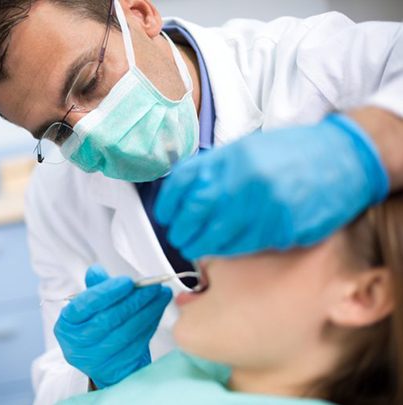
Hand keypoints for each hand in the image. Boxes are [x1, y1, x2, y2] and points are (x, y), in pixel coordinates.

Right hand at [54, 266, 171, 388]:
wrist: (103, 360)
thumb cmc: (95, 326)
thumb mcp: (90, 307)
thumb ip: (95, 288)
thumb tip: (96, 271)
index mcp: (67, 324)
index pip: (84, 305)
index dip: (107, 292)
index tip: (128, 281)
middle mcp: (77, 344)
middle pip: (108, 319)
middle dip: (134, 300)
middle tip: (153, 286)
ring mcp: (96, 359)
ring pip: (126, 332)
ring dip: (148, 311)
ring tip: (161, 295)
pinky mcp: (116, 368)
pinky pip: (137, 343)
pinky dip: (150, 324)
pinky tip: (158, 310)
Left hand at [155, 114, 388, 258]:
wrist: (342, 159)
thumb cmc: (290, 154)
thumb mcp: (244, 149)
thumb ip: (212, 169)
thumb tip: (179, 195)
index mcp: (229, 158)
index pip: (182, 187)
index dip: (167, 206)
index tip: (166, 217)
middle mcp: (243, 181)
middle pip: (194, 217)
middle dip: (182, 232)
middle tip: (181, 239)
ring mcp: (264, 207)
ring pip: (218, 239)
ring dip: (203, 247)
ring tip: (198, 248)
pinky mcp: (283, 229)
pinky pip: (247, 247)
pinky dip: (231, 250)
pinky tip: (227, 247)